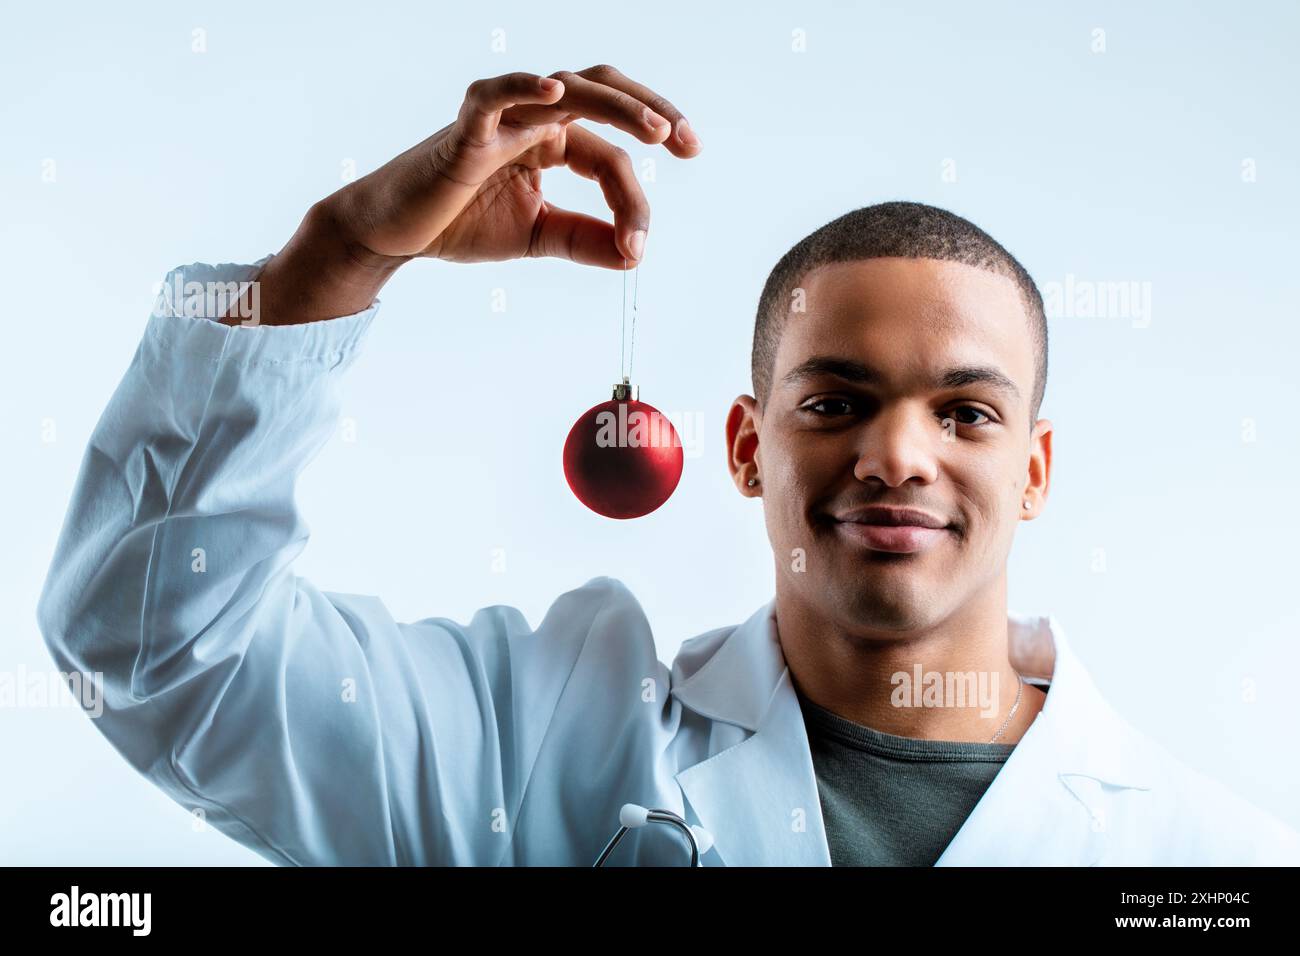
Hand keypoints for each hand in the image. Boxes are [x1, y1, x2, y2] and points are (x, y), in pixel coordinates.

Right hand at [329, 64, 699, 269]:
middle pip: (602, 95)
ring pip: (566, 90)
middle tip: (688, 143)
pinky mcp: (464, 131)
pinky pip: (494, 97)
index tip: (640, 244)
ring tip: (656, 130)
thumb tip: (634, 255)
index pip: (608, 156)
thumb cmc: (460, 224)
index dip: (632, 198)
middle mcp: (533, 120)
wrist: (396, 235)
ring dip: (616, 105)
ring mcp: (500, 119)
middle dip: (652, 112)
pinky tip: (556, 90)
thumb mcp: (537, 236)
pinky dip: (524, 85)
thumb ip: (584, 240)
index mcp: (553, 141)